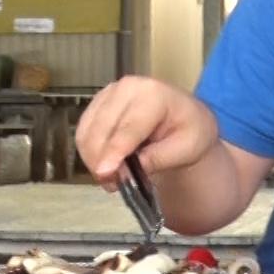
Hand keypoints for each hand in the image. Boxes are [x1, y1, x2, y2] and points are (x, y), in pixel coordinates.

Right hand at [75, 76, 219, 189]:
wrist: (185, 116)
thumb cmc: (190, 131)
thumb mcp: (187, 148)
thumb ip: (159, 158)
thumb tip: (130, 170)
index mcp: (153, 94)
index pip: (128, 128)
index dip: (114, 152)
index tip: (104, 173)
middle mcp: (126, 87)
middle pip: (101, 129)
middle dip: (101, 161)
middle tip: (113, 185)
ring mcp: (109, 93)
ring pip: (87, 132)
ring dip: (93, 159)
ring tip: (111, 179)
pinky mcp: (98, 102)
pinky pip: (83, 131)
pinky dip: (89, 152)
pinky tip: (105, 165)